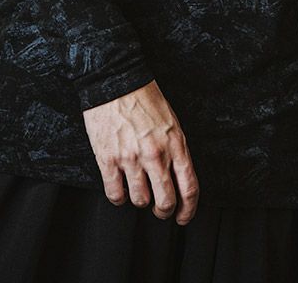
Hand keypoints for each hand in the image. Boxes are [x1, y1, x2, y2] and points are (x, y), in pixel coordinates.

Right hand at [82, 78, 199, 223]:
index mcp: (175, 143)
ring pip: (140, 200)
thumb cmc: (144, 97)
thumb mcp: (171, 121)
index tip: (183, 216)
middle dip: (164, 210)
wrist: (115, 80)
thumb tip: (178, 178)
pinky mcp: (108, 159)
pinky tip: (120, 187)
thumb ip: (175, 150)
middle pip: (165, 201)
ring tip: (137, 187)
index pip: (189, 187)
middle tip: (160, 208)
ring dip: (140, 200)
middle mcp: (155, 154)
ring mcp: (130, 158)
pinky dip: (118, 197)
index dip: (188, 209)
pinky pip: (115, 194)